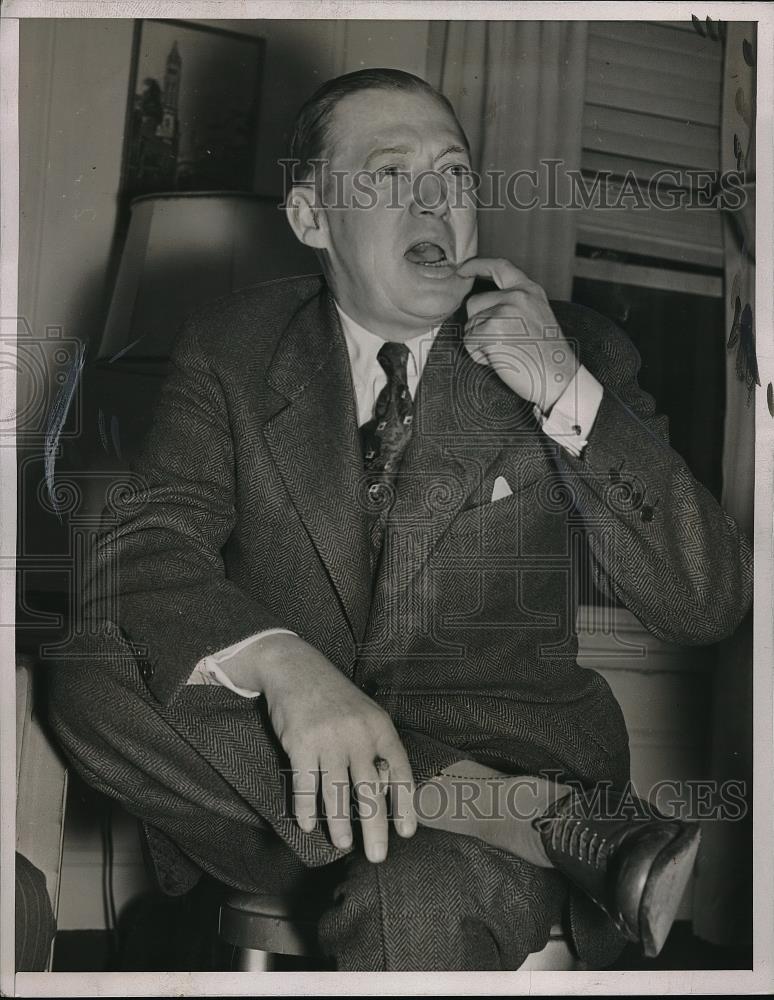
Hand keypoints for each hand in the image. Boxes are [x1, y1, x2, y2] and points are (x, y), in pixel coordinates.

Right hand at [247, 633, 415, 861]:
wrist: (297, 668)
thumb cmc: (336, 698)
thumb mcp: (367, 714)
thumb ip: (378, 747)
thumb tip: (389, 791)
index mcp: (380, 727)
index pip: (400, 770)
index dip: (405, 804)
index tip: (406, 832)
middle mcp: (357, 734)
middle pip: (369, 790)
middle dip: (375, 828)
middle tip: (377, 856)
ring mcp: (328, 739)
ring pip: (336, 793)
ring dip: (338, 825)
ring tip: (342, 844)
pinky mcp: (300, 743)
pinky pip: (305, 785)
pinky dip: (305, 809)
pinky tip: (306, 825)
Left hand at [456, 257, 578, 411]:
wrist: (559, 379)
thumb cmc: (548, 356)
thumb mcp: (537, 317)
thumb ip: (514, 304)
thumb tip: (484, 305)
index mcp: (530, 290)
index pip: (499, 267)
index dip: (477, 265)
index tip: (462, 270)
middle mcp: (516, 296)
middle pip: (474, 303)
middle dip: (479, 325)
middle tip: (506, 344)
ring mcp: (503, 312)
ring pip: (470, 326)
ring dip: (481, 343)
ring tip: (508, 352)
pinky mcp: (491, 330)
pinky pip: (470, 343)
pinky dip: (479, 356)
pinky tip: (502, 360)